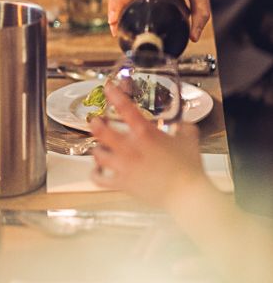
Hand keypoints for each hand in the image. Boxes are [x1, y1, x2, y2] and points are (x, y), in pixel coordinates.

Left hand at [90, 82, 209, 208]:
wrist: (186, 195)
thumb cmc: (188, 168)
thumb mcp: (189, 141)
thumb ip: (184, 129)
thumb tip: (185, 125)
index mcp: (144, 134)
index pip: (125, 108)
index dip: (114, 94)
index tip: (108, 87)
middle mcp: (129, 148)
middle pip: (101, 131)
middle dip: (95, 124)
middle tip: (95, 121)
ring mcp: (123, 166)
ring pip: (97, 154)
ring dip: (97, 149)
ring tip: (99, 147)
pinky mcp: (122, 184)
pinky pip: (99, 179)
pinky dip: (95, 174)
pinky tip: (96, 171)